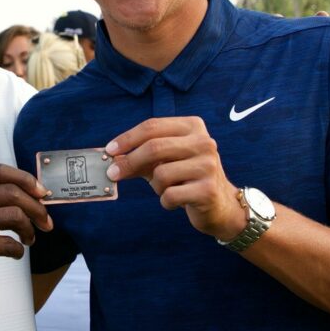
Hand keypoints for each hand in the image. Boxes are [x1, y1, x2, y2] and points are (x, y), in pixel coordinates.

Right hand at [0, 164, 51, 295]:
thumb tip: (36, 192)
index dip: (25, 179)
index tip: (42, 193)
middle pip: (11, 192)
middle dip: (36, 208)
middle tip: (45, 222)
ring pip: (15, 215)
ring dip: (29, 229)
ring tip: (27, 239)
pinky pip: (9, 243)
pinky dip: (18, 250)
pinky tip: (14, 253)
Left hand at [104, 117, 244, 239]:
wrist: (220, 204)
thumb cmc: (185, 177)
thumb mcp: (163, 161)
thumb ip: (140, 157)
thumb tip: (112, 158)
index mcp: (193, 126)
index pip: (152, 126)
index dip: (127, 138)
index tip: (109, 150)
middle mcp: (204, 142)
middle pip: (154, 147)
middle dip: (129, 162)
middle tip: (113, 173)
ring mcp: (208, 165)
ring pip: (161, 174)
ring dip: (156, 186)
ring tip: (168, 188)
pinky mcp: (208, 190)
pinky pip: (169, 195)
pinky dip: (166, 201)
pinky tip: (177, 200)